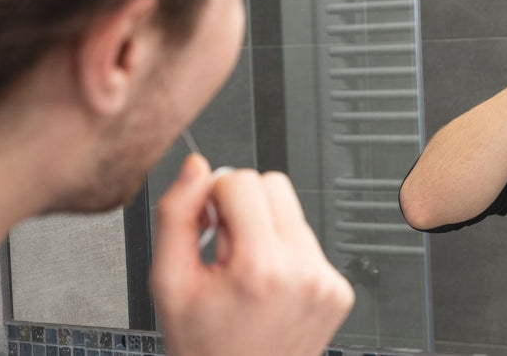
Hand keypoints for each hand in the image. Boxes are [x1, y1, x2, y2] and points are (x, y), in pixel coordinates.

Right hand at [151, 153, 353, 355]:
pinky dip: (287, 257)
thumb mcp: (168, 284)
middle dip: (243, 206)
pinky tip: (269, 288)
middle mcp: (303, 270)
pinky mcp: (339, 290)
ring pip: (293, 213)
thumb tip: (195, 168)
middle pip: (275, 185)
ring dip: (266, 232)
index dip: (215, 198)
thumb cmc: (203, 348)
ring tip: (245, 274)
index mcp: (260, 266)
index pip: (243, 180)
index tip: (206, 227)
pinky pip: (310, 244)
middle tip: (224, 247)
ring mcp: (326, 280)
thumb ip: (176, 216)